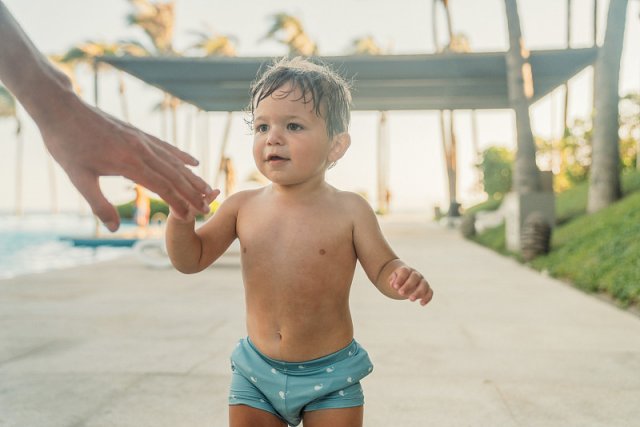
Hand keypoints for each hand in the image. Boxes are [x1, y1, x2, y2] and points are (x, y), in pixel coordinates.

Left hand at [40, 95, 215, 231]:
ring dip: (192, 177)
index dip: (178, 202)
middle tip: (207, 208)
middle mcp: (140, 149)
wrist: (61, 108)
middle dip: (192, 192)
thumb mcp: (78, 178)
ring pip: (173, 161)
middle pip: (174, 174)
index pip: (161, 186)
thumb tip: (113, 229)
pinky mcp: (138, 133)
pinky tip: (193, 162)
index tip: (191, 216)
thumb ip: (99, 204)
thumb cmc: (66, 144)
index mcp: (128, 162)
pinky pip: (165, 147)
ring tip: (207, 190)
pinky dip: (181, 156)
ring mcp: (141, 139)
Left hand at [389, 266, 432, 305]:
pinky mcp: (427, 289)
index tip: (395, 287)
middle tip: (400, 293)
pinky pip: (430, 292)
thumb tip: (394, 284)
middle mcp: (416, 274)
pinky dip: (427, 298)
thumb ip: (392, 281)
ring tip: (411, 299)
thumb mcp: (393, 280)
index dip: (400, 278)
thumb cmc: (398, 281)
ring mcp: (422, 281)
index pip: (405, 271)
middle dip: (408, 285)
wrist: (406, 281)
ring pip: (424, 284)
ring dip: (418, 292)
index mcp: (407, 270)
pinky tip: (421, 303)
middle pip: (415, 277)